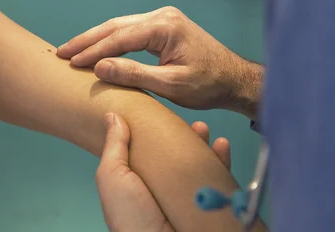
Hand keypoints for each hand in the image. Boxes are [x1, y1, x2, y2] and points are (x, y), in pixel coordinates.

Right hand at [58, 7, 262, 118]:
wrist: (234, 80)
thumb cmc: (209, 85)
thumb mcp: (171, 85)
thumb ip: (134, 75)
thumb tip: (100, 67)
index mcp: (165, 26)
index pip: (120, 37)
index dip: (93, 50)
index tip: (71, 62)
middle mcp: (162, 16)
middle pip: (115, 26)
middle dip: (87, 40)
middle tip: (61, 52)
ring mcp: (162, 19)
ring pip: (120, 26)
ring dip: (96, 39)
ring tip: (72, 51)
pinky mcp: (162, 27)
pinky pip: (130, 31)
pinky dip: (111, 41)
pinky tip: (96, 49)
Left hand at [96, 114, 230, 231]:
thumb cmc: (132, 219)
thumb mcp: (113, 177)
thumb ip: (114, 147)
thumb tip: (111, 115)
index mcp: (139, 184)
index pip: (151, 154)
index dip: (158, 134)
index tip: (165, 115)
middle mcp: (164, 191)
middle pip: (177, 158)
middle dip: (187, 138)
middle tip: (194, 124)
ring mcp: (187, 199)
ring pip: (199, 167)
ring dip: (205, 146)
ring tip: (206, 131)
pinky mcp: (210, 207)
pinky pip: (220, 181)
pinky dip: (223, 162)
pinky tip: (221, 147)